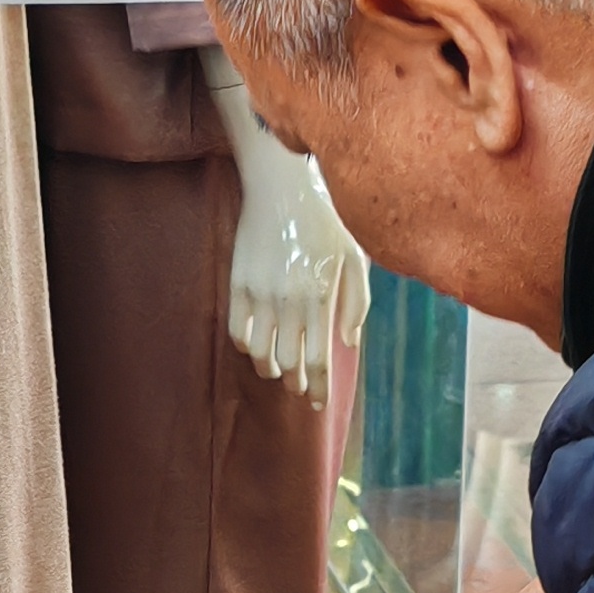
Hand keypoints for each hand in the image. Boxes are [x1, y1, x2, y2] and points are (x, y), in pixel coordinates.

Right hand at [204, 48, 368, 399]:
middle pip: (289, 362)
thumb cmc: (325, 221)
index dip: (319, 387)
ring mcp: (259, 293)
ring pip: (260, 352)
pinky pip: (237, 330)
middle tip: (300, 390)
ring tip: (278, 370)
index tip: (319, 405)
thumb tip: (347, 342)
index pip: (319, 359)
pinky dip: (246, 345)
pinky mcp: (237, 283)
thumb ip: (356, 302)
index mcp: (321, 296)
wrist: (281, 187)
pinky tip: (255, 345)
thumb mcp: (354, 257)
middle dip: (296, 383)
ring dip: (270, 367)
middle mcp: (289, 300)